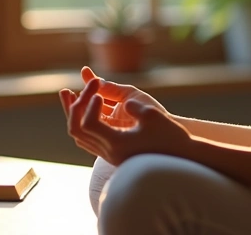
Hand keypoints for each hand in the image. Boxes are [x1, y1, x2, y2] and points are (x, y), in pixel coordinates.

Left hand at [61, 76, 191, 165]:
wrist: (182, 160)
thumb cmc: (171, 137)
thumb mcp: (153, 116)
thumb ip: (133, 106)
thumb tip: (121, 102)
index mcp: (118, 144)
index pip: (89, 123)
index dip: (89, 103)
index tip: (99, 91)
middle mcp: (110, 152)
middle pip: (77, 131)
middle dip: (72, 109)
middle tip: (69, 90)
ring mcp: (111, 156)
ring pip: (80, 136)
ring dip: (75, 116)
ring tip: (71, 96)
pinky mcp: (114, 155)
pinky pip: (90, 140)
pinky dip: (84, 123)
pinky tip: (87, 110)